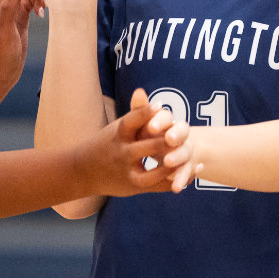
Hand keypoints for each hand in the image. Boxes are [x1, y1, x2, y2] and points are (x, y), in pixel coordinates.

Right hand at [79, 90, 194, 197]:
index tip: (159, 106)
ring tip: (191, 156)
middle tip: (180, 135)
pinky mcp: (135, 187)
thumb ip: (135, 112)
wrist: (85, 171)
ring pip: (152, 173)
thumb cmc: (109, 143)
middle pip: (144, 148)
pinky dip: (176, 180)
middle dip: (161, 144)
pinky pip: (159, 186)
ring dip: (172, 167)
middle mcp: (122, 154)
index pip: (130, 122)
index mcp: (119, 135)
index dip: (144, 113)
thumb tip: (141, 90)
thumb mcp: (119, 128)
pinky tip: (193, 173)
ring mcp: (128, 173)